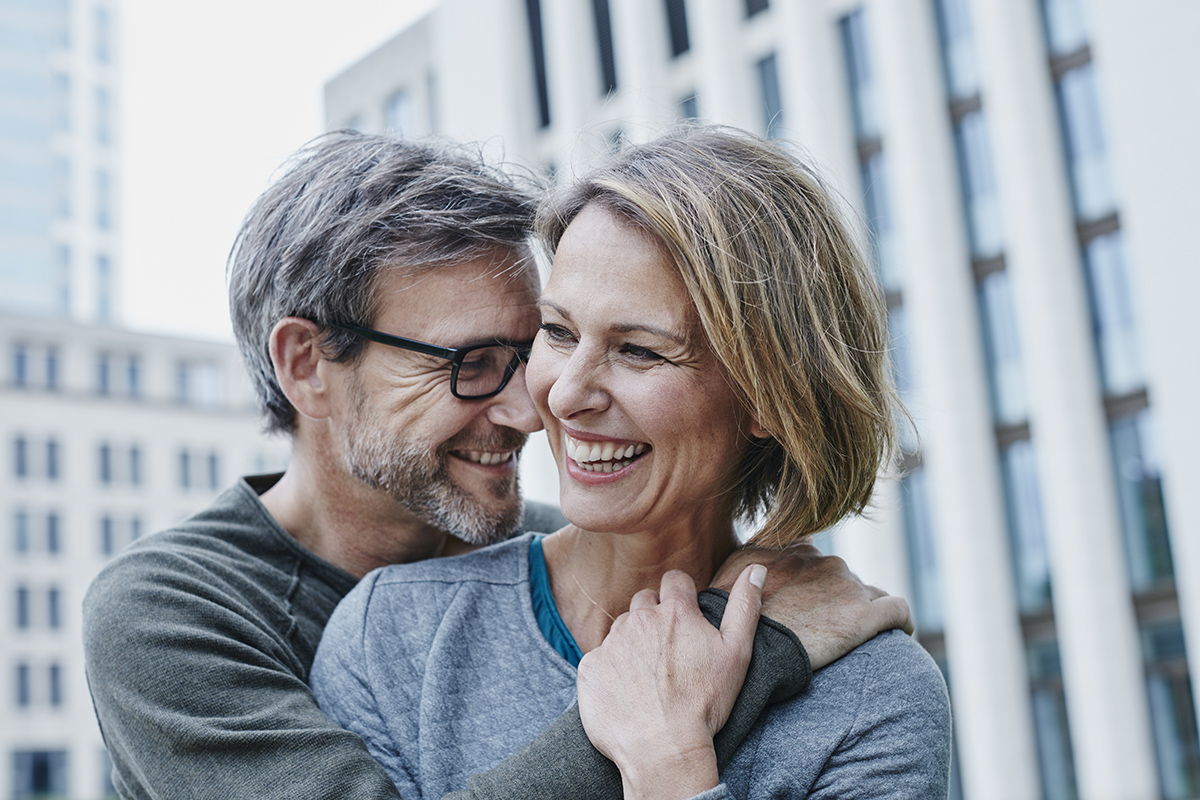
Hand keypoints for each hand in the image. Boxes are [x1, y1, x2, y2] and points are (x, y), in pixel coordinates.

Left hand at [576, 565, 765, 799]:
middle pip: (644, 602)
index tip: (685, 618)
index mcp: (675, 612)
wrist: (662, 749)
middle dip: (655, 618)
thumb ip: (745, 606)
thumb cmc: (704, 703)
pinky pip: (599, 658)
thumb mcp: (737, 653)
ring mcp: (611, 643)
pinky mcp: (590, 667)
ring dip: (632, 642)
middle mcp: (639, 619)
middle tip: (668, 653)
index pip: (675, 580)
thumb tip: (756, 568)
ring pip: (621, 629)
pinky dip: (610, 670)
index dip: (681, 596)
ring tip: (648, 676)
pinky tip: (626, 691)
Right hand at [710, 544, 911, 669]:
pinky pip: (898, 611)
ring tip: (858, 636)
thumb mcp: (734, 571)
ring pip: (871, 593)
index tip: (812, 604)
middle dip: (839, 599)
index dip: (817, 584)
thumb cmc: (734, 615)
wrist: (750, 646)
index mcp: (799, 550)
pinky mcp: (864, 616)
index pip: (820, 561)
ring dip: (865, 610)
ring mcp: (847, 587)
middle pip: (845, 579)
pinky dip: (901, 620)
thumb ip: (752, 559)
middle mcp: (826, 561)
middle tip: (825, 628)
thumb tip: (757, 561)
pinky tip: (901, 631)